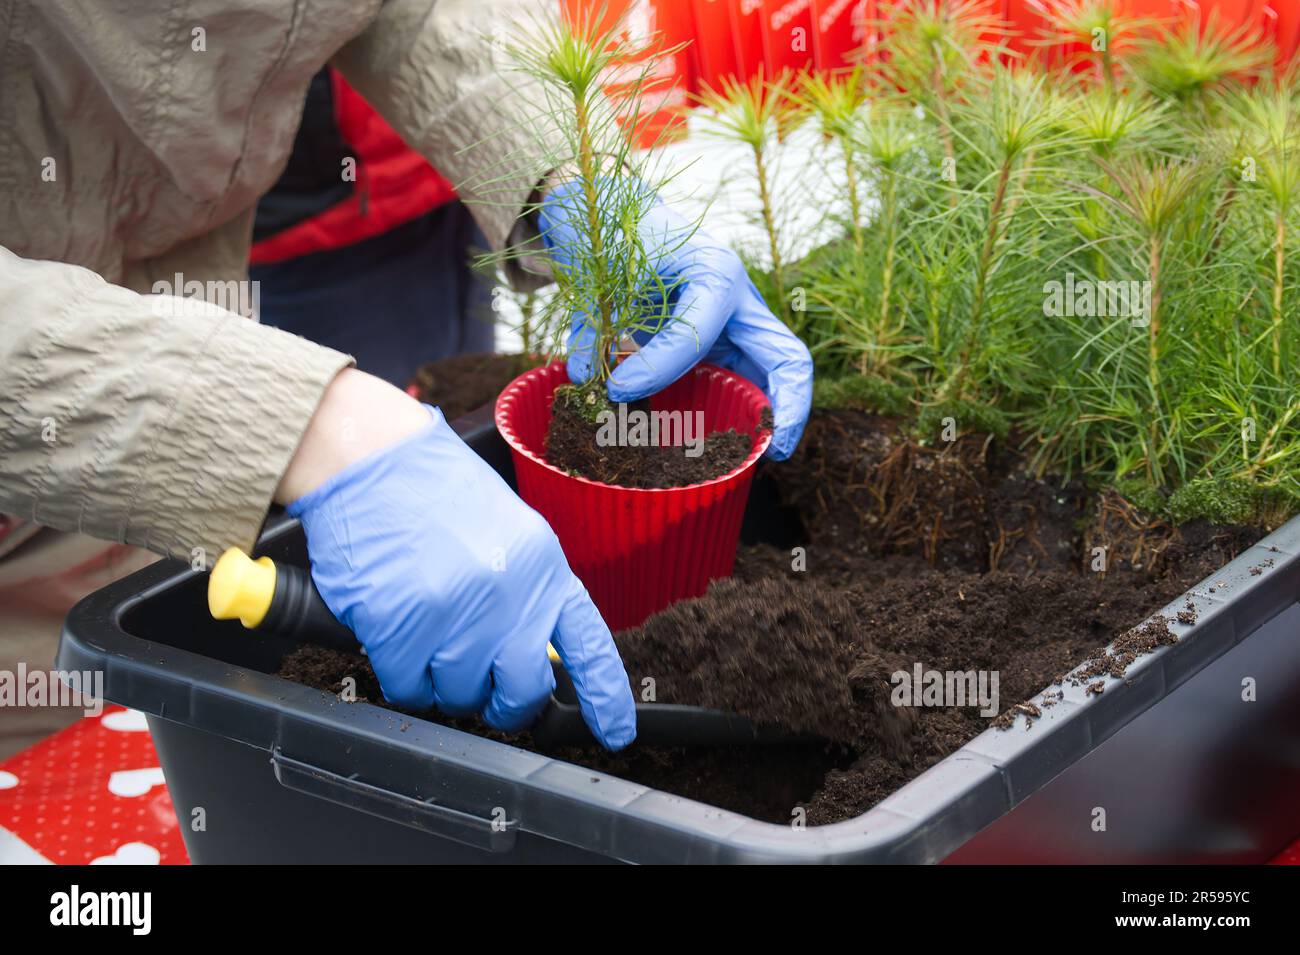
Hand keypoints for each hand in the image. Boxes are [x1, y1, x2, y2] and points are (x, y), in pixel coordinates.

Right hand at [278, 371, 635, 748]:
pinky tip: (397, 637)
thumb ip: (530, 592)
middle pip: (522, 690)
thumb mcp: (511, 533)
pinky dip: (401, 675)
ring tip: (427, 634)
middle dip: (503, 702)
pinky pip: (409, 689)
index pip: (588, 646)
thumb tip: (534, 655)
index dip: (605, 697)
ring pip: (460, 695)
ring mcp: (457, 611)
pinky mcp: (403, 625)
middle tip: (482, 687)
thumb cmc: (437, 493)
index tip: (614, 732)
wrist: (375, 458)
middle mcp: (509, 594)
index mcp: (543, 568)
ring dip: (441, 681)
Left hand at [540, 180, 812, 459]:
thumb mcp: (599, 279)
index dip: (658, 368)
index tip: (616, 388)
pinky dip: (739, 409)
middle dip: (788, 406)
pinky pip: (746, 378)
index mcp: (714, 272)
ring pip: (772, 373)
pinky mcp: (725, 339)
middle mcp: (739, 298)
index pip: (697, 334)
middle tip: (773, 451)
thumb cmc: (613, 235)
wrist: (616, 212)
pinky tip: (719, 443)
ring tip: (752, 458)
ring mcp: (737, 321)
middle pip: (785, 356)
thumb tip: (586, 379)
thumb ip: (594, 330)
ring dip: (767, 414)